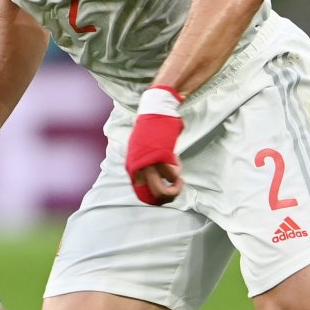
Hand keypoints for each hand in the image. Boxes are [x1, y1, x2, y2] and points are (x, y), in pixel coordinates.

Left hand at [127, 86, 183, 204]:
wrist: (155, 112)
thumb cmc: (151, 131)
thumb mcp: (142, 152)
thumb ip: (146, 167)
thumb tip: (157, 181)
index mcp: (132, 168)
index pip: (142, 194)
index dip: (157, 198)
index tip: (167, 192)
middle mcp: (138, 168)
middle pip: (154, 195)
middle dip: (169, 195)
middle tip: (177, 187)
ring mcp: (149, 163)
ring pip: (163, 190)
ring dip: (175, 186)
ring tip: (177, 176)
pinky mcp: (161, 157)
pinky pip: (172, 175)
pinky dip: (177, 173)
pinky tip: (177, 163)